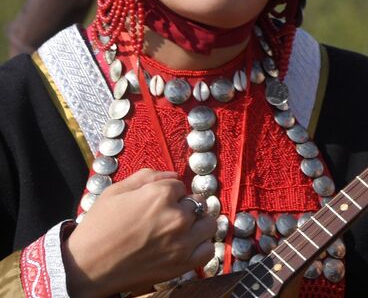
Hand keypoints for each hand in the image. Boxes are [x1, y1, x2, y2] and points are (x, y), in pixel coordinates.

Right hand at [62, 169, 216, 297]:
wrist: (85, 268)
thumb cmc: (97, 228)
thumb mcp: (115, 192)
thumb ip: (147, 177)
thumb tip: (174, 175)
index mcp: (160, 194)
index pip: (180, 186)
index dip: (169, 194)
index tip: (155, 205)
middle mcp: (176, 216)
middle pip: (197, 203)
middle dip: (184, 207)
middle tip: (165, 219)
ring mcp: (182, 241)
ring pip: (208, 224)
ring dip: (198, 225)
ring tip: (180, 232)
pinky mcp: (182, 263)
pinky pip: (208, 250)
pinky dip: (201, 247)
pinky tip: (187, 246)